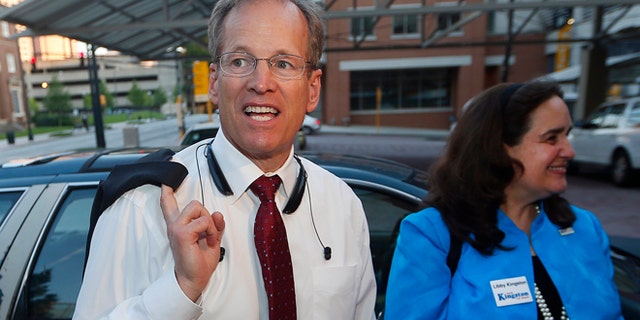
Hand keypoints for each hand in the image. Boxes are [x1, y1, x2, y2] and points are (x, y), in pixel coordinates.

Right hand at [160, 185, 224, 301]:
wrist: (194, 279)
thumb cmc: (199, 262)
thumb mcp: (212, 239)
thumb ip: (215, 225)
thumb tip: (217, 213)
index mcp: (179, 225)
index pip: (168, 205)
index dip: (167, 192)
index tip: (166, 181)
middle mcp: (175, 224)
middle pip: (194, 203)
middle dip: (207, 216)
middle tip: (209, 233)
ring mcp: (177, 228)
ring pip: (198, 207)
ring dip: (210, 223)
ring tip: (209, 237)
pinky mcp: (182, 233)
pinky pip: (204, 221)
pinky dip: (212, 231)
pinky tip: (209, 241)